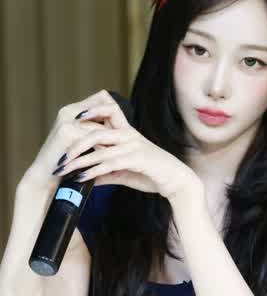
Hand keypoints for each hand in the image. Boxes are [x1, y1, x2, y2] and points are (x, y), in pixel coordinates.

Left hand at [52, 100, 202, 201]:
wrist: (177, 181)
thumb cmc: (154, 175)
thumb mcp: (126, 172)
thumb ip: (107, 172)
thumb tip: (88, 178)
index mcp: (128, 134)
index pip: (107, 114)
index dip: (90, 113)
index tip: (71, 122)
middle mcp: (130, 136)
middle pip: (96, 132)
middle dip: (75, 144)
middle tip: (61, 158)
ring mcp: (134, 146)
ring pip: (100, 149)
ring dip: (80, 160)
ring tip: (65, 170)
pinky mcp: (138, 159)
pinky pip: (110, 163)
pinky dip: (93, 171)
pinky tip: (82, 178)